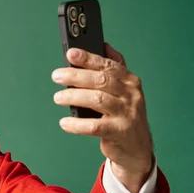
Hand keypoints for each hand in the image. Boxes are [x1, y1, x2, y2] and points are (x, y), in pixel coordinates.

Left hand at [51, 43, 152, 192]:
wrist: (136, 147)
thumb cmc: (123, 114)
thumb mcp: (122, 90)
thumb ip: (113, 69)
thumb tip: (103, 45)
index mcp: (129, 81)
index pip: (107, 65)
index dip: (88, 58)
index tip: (70, 53)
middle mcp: (130, 95)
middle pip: (101, 80)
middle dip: (76, 76)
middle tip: (57, 76)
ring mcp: (126, 114)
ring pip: (97, 100)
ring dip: (74, 97)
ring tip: (58, 98)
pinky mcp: (119, 132)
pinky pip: (94, 126)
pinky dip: (76, 124)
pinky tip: (64, 122)